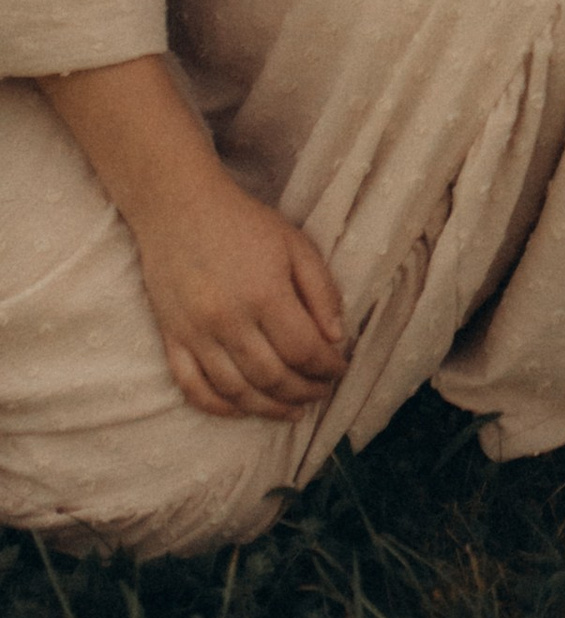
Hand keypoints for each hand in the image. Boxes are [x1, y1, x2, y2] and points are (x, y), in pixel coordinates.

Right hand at [129, 171, 347, 421]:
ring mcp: (196, 335)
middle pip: (274, 377)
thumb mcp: (296, 245)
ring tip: (294, 410)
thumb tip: (336, 338)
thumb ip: (321, 291)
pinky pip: (193, 388)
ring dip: (269, 408)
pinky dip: (219, 407)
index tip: (339, 369)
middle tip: (321, 391)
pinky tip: (243, 409)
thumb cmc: (243, 223)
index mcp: (266, 295)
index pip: (304, 351)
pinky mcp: (172, 340)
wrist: (177, 207)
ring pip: (237, 392)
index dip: (327, 368)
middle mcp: (229, 322)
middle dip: (305, 391)